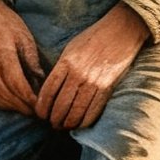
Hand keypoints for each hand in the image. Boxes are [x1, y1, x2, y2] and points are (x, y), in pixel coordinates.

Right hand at [0, 0, 41, 115]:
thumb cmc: (6, 22)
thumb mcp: (25, 37)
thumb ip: (32, 61)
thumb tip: (43, 83)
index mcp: (3, 54)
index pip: (18, 85)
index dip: (31, 100)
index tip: (42, 106)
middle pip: (7, 95)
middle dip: (24, 107)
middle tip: (38, 113)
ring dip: (12, 108)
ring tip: (26, 110)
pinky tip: (9, 104)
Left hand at [35, 4, 150, 130]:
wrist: (120, 32)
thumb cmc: (93, 39)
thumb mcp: (70, 49)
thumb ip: (61, 68)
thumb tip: (51, 89)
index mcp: (66, 63)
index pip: (48, 91)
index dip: (42, 106)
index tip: (39, 113)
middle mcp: (78, 74)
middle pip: (60, 105)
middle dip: (53, 119)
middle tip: (51, 124)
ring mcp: (93, 83)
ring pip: (76, 111)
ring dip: (67, 123)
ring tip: (63, 127)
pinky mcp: (107, 88)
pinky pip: (93, 111)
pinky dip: (84, 122)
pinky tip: (79, 125)